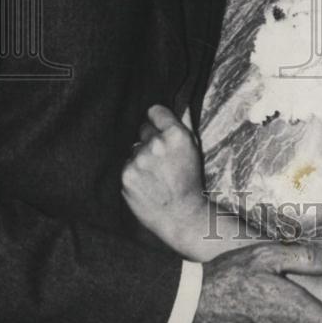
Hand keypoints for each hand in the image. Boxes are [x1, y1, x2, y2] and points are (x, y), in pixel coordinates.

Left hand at [121, 105, 207, 252]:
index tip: (158, 127)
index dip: (157, 119)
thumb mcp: (194, 150)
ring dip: (141, 157)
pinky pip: (127, 165)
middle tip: (160, 158)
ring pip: (134, 149)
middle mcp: (156, 144)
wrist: (183, 216)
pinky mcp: (127, 175)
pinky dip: (134, 172)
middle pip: (143, 129)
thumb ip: (183, 126)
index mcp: (176, 135)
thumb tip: (175, 106)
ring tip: (154, 175)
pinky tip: (146, 183)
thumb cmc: (192, 182)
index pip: (155, 111)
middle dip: (150, 139)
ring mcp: (139, 160)